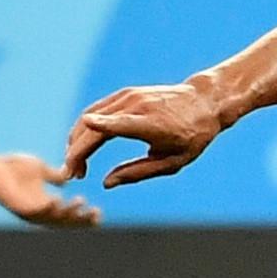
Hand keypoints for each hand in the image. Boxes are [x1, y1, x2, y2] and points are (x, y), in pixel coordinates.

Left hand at [0, 146, 102, 225]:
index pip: (69, 216)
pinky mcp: (19, 207)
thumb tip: (67, 179)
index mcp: (46, 205)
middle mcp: (39, 212)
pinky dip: (47, 209)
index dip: (84, 217)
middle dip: (81, 219)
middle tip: (97, 214)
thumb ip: (54, 176)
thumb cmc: (12, 168)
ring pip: (53, 218)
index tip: (99, 212)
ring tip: (82, 202)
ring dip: (68, 213)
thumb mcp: (41, 170)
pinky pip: (36, 211)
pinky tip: (58, 202)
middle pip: (65, 221)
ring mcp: (29, 211)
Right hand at [60, 81, 229, 188]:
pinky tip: (82, 147)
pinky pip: (97, 110)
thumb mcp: (172, 162)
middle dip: (76, 152)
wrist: (204, 102)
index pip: (120, 124)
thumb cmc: (192, 137)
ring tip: (76, 166)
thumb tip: (105, 183)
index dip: (99, 129)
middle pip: (95, 126)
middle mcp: (137, 106)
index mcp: (152, 124)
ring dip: (76, 141)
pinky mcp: (125, 94)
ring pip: (90, 117)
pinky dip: (85, 128)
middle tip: (71, 176)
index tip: (78, 139)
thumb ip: (138, 173)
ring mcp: (129, 96)